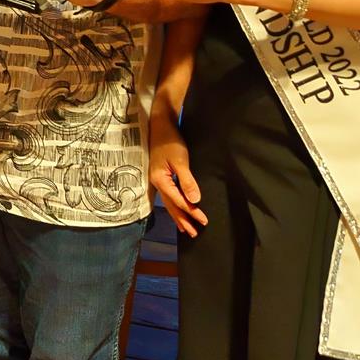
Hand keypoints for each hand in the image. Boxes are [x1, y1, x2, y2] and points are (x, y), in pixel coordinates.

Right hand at [147, 112, 207, 236]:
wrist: (160, 126)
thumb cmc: (170, 141)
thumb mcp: (180, 161)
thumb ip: (187, 181)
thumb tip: (195, 200)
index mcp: (161, 180)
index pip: (178, 201)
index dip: (191, 212)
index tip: (203, 221)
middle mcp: (157, 183)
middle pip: (171, 206)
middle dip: (182, 220)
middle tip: (193, 233)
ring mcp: (157, 180)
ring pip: (168, 202)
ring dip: (178, 216)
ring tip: (185, 228)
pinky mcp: (160, 176)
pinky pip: (168, 196)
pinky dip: (174, 205)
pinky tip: (177, 208)